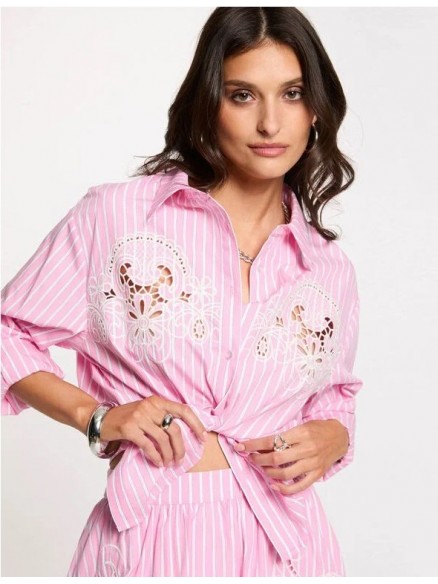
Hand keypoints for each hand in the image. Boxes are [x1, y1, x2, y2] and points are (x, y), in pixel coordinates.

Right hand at [100, 396, 207, 467]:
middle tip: (181, 459)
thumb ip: (162, 417)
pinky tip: (158, 463)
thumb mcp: (147, 411)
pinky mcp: (129, 428)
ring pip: (163, 439)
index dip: (196, 424)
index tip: (203, 438)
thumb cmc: (127, 417)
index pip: (184, 410)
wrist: (101, 418)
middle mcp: (150, 406)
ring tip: (169, 463)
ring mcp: (139, 416)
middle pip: (175, 428)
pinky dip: (156, 456)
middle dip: (181, 447)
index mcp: (157, 401)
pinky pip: (148, 445)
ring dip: (169, 454)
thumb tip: (184, 434)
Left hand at [234, 419, 348, 494]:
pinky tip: (273, 485)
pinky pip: (299, 486)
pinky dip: (284, 489)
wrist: (340, 436)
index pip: (272, 440)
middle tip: (250, 457)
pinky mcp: (317, 474)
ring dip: (268, 472)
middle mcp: (307, 448)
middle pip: (276, 458)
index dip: (253, 445)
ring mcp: (313, 463)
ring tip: (262, 468)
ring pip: (285, 473)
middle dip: (258, 459)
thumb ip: (285, 435)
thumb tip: (262, 445)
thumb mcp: (302, 425)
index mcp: (301, 433)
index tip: (240, 446)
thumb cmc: (318, 428)